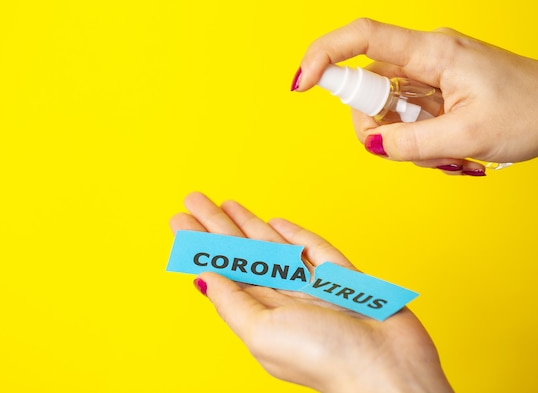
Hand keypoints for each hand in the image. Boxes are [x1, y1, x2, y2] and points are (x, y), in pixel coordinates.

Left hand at [170, 192, 452, 392]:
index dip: (200, 245)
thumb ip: (232, 302)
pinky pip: (314, 250)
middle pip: (241, 254)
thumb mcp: (263, 332)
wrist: (388, 369)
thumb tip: (201, 277)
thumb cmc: (324, 358)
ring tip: (225, 203)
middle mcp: (282, 300)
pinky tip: (274, 223)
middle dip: (216, 226)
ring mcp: (312, 288)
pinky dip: (295, 235)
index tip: (180, 222)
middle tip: (194, 199)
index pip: (221, 272)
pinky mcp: (342, 279)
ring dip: (247, 224)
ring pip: (273, 248)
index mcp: (259, 315)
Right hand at [293, 18, 537, 173]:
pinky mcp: (434, 89)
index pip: (362, 37)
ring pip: (384, 106)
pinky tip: (443, 150)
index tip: (301, 84)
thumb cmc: (531, 111)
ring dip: (400, 138)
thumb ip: (411, 142)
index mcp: (432, 52)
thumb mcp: (468, 134)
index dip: (324, 55)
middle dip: (375, 125)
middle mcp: (424, 56)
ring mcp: (429, 73)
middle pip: (367, 85)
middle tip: (405, 148)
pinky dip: (414, 139)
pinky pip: (404, 115)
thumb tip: (372, 145)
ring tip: (442, 153)